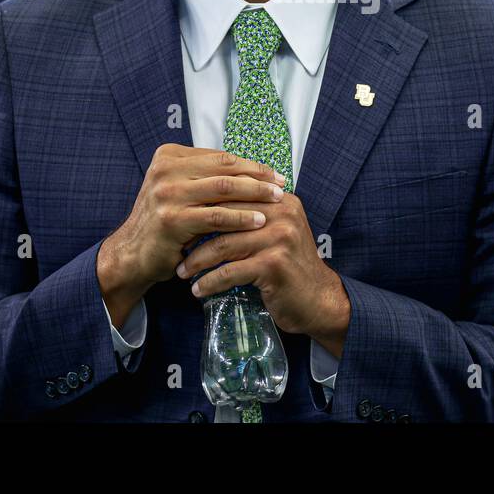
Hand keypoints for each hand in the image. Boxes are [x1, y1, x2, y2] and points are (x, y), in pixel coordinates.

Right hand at [97, 144, 286, 318]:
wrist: (132, 255)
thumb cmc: (164, 223)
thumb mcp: (180, 191)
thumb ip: (205, 177)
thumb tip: (252, 171)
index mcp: (169, 156)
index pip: (220, 156)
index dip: (251, 164)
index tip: (274, 173)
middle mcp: (165, 169)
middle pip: (225, 168)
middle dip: (258, 176)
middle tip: (282, 184)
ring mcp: (167, 193)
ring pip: (224, 188)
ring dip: (255, 193)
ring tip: (277, 200)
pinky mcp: (172, 219)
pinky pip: (216, 216)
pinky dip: (242, 217)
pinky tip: (259, 220)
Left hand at [176, 189, 350, 353]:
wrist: (319, 300)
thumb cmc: (289, 266)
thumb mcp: (275, 232)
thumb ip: (251, 215)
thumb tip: (207, 203)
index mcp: (281, 199)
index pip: (233, 193)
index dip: (203, 207)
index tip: (180, 220)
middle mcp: (282, 212)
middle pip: (225, 216)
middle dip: (194, 232)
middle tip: (174, 245)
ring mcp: (279, 237)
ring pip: (224, 244)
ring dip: (197, 260)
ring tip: (182, 271)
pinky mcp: (274, 264)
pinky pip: (230, 271)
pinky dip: (210, 282)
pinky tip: (198, 289)